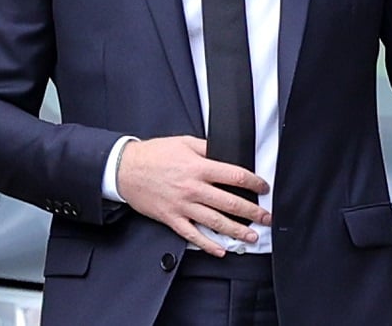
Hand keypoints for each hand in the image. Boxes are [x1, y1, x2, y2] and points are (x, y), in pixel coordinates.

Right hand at [116, 136, 270, 256]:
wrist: (125, 169)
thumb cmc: (154, 155)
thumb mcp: (185, 142)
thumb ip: (208, 148)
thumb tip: (228, 152)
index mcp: (199, 167)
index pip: (235, 176)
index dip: (254, 182)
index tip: (263, 188)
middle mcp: (193, 188)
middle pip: (229, 202)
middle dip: (252, 212)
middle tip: (266, 218)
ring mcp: (183, 205)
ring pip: (215, 222)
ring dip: (236, 231)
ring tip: (252, 236)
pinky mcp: (171, 218)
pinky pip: (192, 234)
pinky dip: (208, 244)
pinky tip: (221, 249)